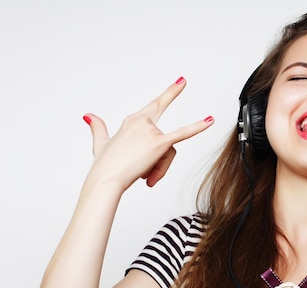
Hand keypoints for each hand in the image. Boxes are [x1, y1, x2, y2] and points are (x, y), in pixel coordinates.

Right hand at [83, 77, 212, 189]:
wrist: (106, 179)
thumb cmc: (105, 165)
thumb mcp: (101, 143)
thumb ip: (99, 128)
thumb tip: (88, 116)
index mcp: (132, 121)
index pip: (154, 107)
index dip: (167, 95)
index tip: (180, 83)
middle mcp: (142, 122)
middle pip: (165, 137)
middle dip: (172, 97)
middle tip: (184, 80)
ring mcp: (151, 131)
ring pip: (169, 151)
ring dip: (160, 168)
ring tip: (147, 179)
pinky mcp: (159, 144)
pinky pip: (182, 134)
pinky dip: (198, 127)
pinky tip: (210, 121)